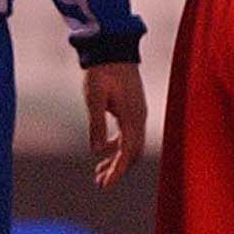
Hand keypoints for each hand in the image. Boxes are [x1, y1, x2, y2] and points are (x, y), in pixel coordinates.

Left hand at [84, 61, 145, 188]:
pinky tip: (104, 150)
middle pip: (132, 153)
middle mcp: (139, 117)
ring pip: (131, 144)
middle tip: (99, 183)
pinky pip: (128, 134)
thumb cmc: (102, 70)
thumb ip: (96, 124)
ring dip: (116, 159)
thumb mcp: (94, 97)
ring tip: (98, 172)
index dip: (118, 171)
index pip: (128, 153)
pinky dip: (117, 146)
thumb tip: (97, 151)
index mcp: (132, 117)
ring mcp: (138, 112)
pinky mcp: (133, 108)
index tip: (105, 186)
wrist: (113, 47)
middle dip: (117, 169)